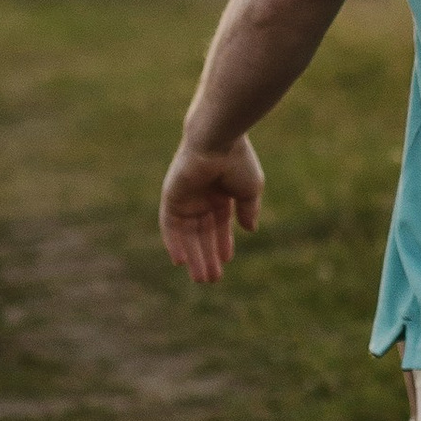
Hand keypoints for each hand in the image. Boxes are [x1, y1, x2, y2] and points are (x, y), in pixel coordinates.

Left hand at [160, 133, 263, 284]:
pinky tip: (181, 262)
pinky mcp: (171, 197)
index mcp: (221, 193)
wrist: (218, 141)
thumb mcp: (249, 190)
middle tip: (212, 279)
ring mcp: (185, 198)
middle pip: (202, 233)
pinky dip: (174, 243)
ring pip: (187, 234)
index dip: (222, 243)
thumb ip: (247, 210)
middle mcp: (201, 197)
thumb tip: (249, 229)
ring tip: (201, 278)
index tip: (226, 261)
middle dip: (207, 256)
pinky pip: (170, 225)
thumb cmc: (237, 161)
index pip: (219, 224)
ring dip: (193, 256)